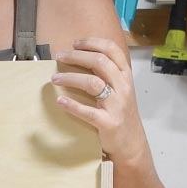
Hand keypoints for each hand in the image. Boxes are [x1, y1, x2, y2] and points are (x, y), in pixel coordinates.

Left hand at [51, 38, 150, 163]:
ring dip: (70, 78)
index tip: (75, 43)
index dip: (92, 43)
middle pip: (100, 62)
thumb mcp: (120, 89)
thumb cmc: (121, 114)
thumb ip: (108, 74)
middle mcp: (124, 87)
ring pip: (92, 83)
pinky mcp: (109, 123)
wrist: (132, 144)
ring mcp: (117, 105)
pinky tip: (60, 101)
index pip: (112, 50)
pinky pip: (88, 112)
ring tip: (55, 78)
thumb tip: (81, 57)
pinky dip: (72, 105)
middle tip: (60, 56)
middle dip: (76, 56)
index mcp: (126, 76)